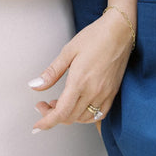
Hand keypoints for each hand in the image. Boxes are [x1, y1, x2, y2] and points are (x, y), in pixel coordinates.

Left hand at [28, 11, 133, 129]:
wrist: (120, 30)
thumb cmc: (96, 36)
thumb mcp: (68, 51)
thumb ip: (51, 73)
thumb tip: (35, 86)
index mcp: (79, 81)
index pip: (61, 113)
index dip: (47, 122)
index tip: (37, 125)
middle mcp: (93, 91)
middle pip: (70, 117)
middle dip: (53, 116)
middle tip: (45, 104)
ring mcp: (105, 93)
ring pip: (83, 118)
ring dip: (69, 116)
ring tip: (61, 103)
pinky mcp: (113, 92)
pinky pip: (99, 114)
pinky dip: (86, 115)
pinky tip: (79, 105)